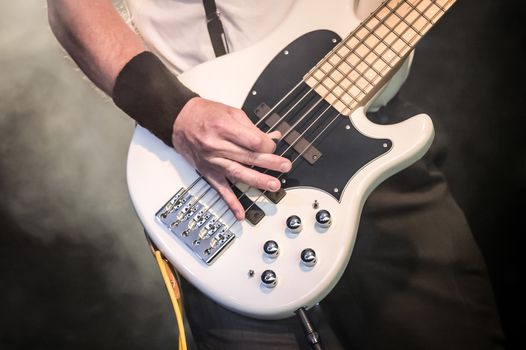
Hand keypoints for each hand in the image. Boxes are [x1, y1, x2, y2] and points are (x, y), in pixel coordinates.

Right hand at [172, 97, 291, 219]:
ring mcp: (212, 161)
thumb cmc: (204, 114)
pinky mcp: (208, 172)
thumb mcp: (230, 113)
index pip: (253, 141)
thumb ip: (252, 127)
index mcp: (224, 127)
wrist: (179, 120)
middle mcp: (217, 145)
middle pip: (248, 157)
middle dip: (270, 163)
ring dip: (258, 181)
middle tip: (285, 166)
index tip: (273, 146)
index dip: (267, 145)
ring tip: (273, 185)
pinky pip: (220, 189)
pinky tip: (240, 213)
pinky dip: (230, 203)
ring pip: (238, 174)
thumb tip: (272, 137)